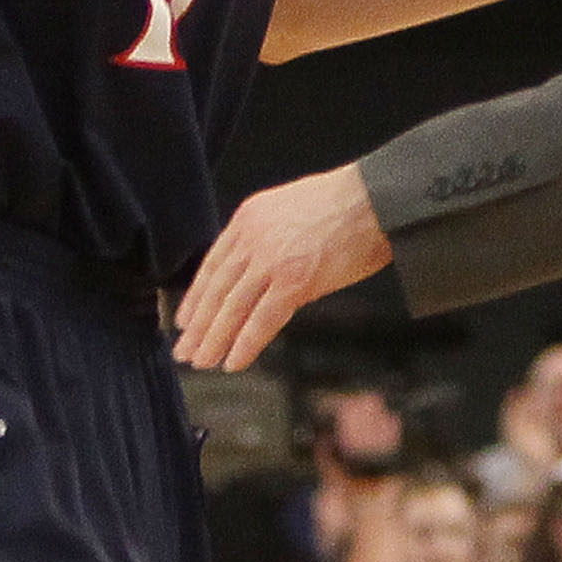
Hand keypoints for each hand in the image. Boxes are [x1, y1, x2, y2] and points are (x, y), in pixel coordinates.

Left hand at [175, 164, 390, 373]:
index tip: (186, 320)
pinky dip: (246, 345)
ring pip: (233, 308)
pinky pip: (262, 320)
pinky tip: (234, 361)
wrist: (377, 199)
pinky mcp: (294, 281)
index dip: (197, 297)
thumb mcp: (289, 209)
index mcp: (249, 217)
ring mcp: (272, 260)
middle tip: (185, 350)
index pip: (212, 264)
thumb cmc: (347, 203)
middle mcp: (253, 238)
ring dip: (215, 340)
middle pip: (217, 289)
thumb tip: (259, 272)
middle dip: (198, 325)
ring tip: (203, 361)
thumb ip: (268, 237)